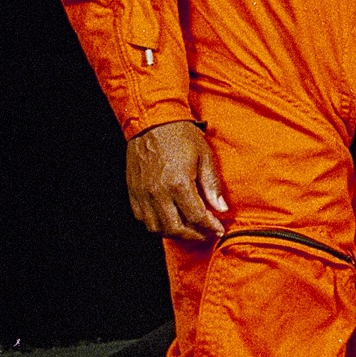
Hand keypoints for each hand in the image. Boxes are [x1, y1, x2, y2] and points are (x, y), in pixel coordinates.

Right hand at [125, 121, 227, 241]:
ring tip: (189, 229)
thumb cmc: (180, 135)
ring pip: (157, 228)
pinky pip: (142, 219)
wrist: (152, 121)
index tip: (218, 230)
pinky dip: (156, 225)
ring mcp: (143, 194)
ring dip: (174, 233)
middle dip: (194, 235)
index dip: (210, 227)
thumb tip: (221, 208)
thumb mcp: (204, 156)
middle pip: (176, 229)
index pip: (197, 217)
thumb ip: (212, 186)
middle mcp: (158, 193)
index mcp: (179, 184)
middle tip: (205, 233)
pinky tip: (168, 220)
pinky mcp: (133, 192)